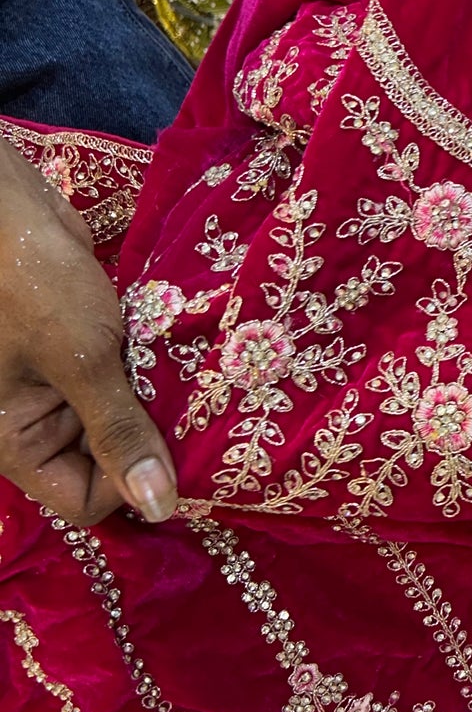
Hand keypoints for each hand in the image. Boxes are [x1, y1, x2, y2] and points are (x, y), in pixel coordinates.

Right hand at [0, 142, 176, 526]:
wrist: (4, 203)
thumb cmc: (28, 281)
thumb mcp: (79, 360)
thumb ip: (119, 432)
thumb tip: (157, 508)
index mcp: (15, 440)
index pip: (84, 500)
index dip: (132, 485)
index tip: (186, 458)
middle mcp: (35, 419)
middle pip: (106, 461)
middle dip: (153, 442)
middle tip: (211, 422)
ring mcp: (58, 380)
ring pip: (122, 414)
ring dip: (159, 402)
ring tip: (210, 389)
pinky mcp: (82, 342)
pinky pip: (125, 375)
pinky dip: (153, 369)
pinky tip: (192, 356)